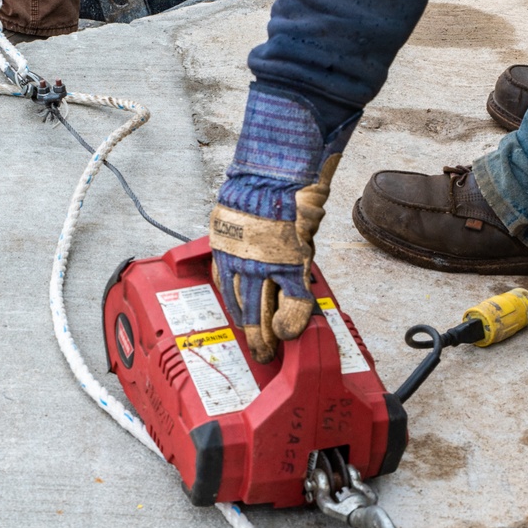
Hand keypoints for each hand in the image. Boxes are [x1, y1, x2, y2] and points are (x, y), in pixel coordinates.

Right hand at [209, 206, 316, 362]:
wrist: (267, 174)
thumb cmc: (291, 204)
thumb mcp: (306, 245)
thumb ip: (300, 276)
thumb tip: (295, 304)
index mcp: (286, 262)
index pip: (291, 306)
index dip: (289, 326)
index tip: (286, 338)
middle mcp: (259, 262)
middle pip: (258, 310)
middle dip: (260, 335)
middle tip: (261, 352)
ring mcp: (236, 253)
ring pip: (236, 296)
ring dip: (241, 316)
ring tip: (244, 329)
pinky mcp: (221, 242)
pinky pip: (220, 274)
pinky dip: (226, 289)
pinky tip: (229, 295)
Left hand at [211, 89, 355, 360]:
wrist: (278, 161)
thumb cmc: (264, 174)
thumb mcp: (240, 202)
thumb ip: (245, 225)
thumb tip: (255, 235)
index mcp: (224, 243)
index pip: (223, 284)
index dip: (233, 305)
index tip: (239, 320)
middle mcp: (237, 256)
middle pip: (239, 303)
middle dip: (248, 331)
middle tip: (255, 350)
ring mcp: (262, 262)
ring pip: (259, 308)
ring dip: (265, 335)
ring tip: (269, 352)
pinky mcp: (288, 262)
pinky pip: (292, 300)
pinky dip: (293, 319)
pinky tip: (291, 334)